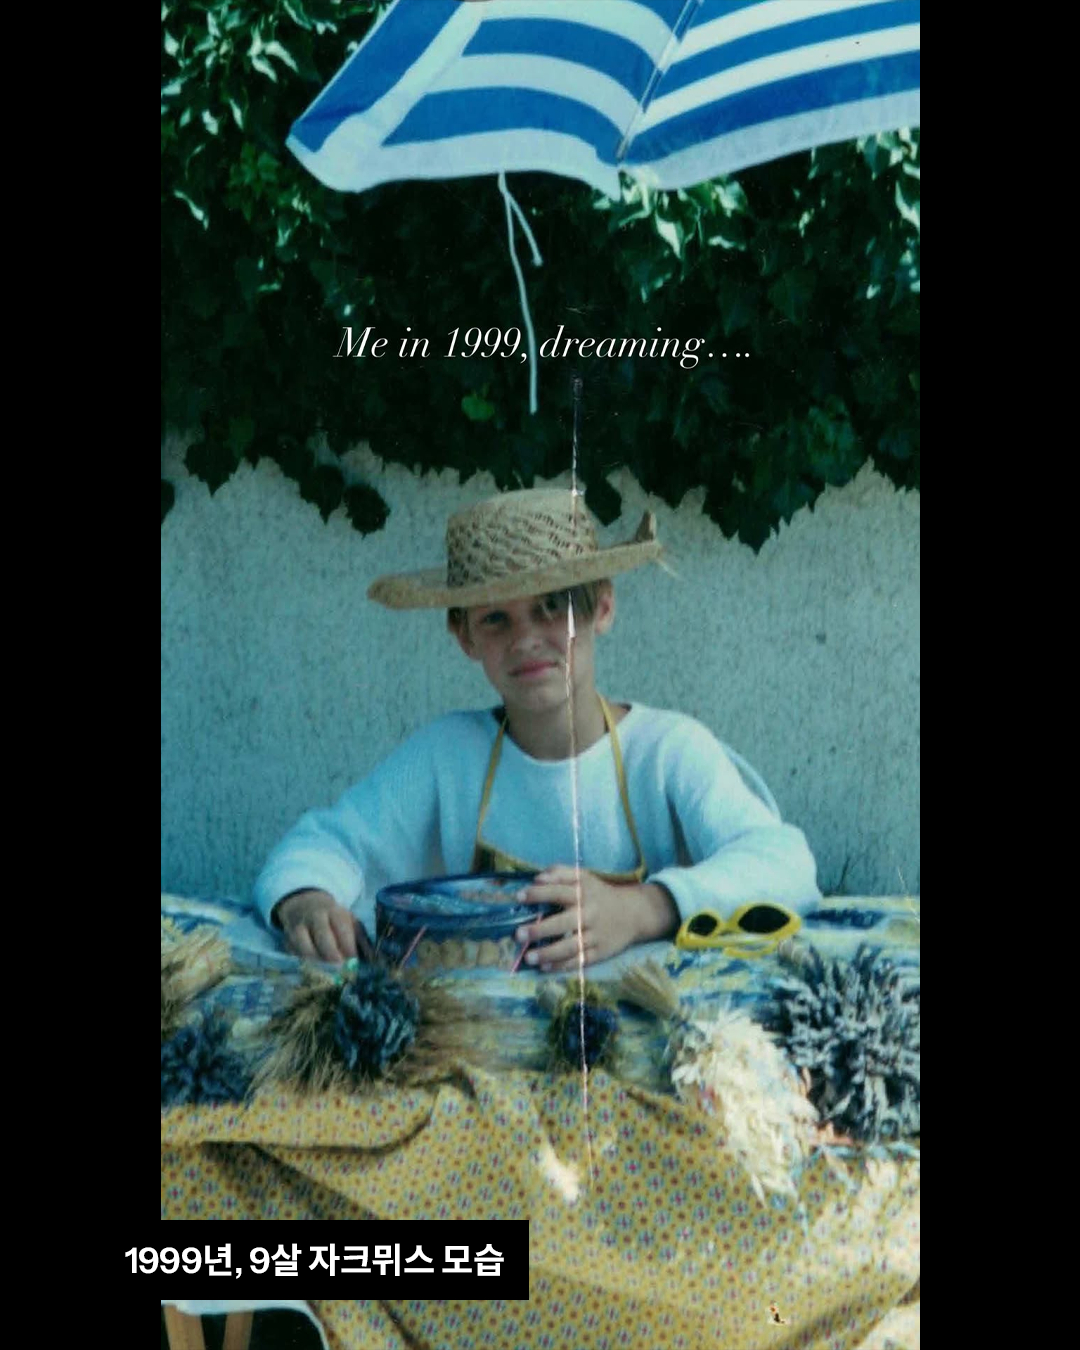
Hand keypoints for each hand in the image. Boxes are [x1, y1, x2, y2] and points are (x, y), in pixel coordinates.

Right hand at [273, 889, 370, 963]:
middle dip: (331, 954)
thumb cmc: (334, 920)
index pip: (342, 928)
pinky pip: (291, 952)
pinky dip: (300, 963)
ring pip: (303, 944)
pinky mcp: (287, 938)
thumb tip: (376, 962)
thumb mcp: (350, 923)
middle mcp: (315, 917)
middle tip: (339, 970)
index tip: (354, 962)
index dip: (348, 946)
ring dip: (314, 961)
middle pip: (322, 935)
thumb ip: (362, 941)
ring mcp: (298, 927)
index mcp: (335, 912)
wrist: (306, 904)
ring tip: (324, 974)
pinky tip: (310, 972)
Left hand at [514, 868, 677, 971]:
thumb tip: (536, 877)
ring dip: (548, 953)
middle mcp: (589, 914)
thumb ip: (560, 873)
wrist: (634, 913)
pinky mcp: (600, 952)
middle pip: (563, 923)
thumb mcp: (584, 877)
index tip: (519, 897)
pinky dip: (562, 966)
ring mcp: (595, 935)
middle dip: (540, 929)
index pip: (558, 892)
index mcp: (583, 893)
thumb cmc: (599, 894)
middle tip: (519, 934)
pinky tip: (545, 968)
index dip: (539, 893)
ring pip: (571, 946)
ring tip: (528, 957)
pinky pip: (579, 961)